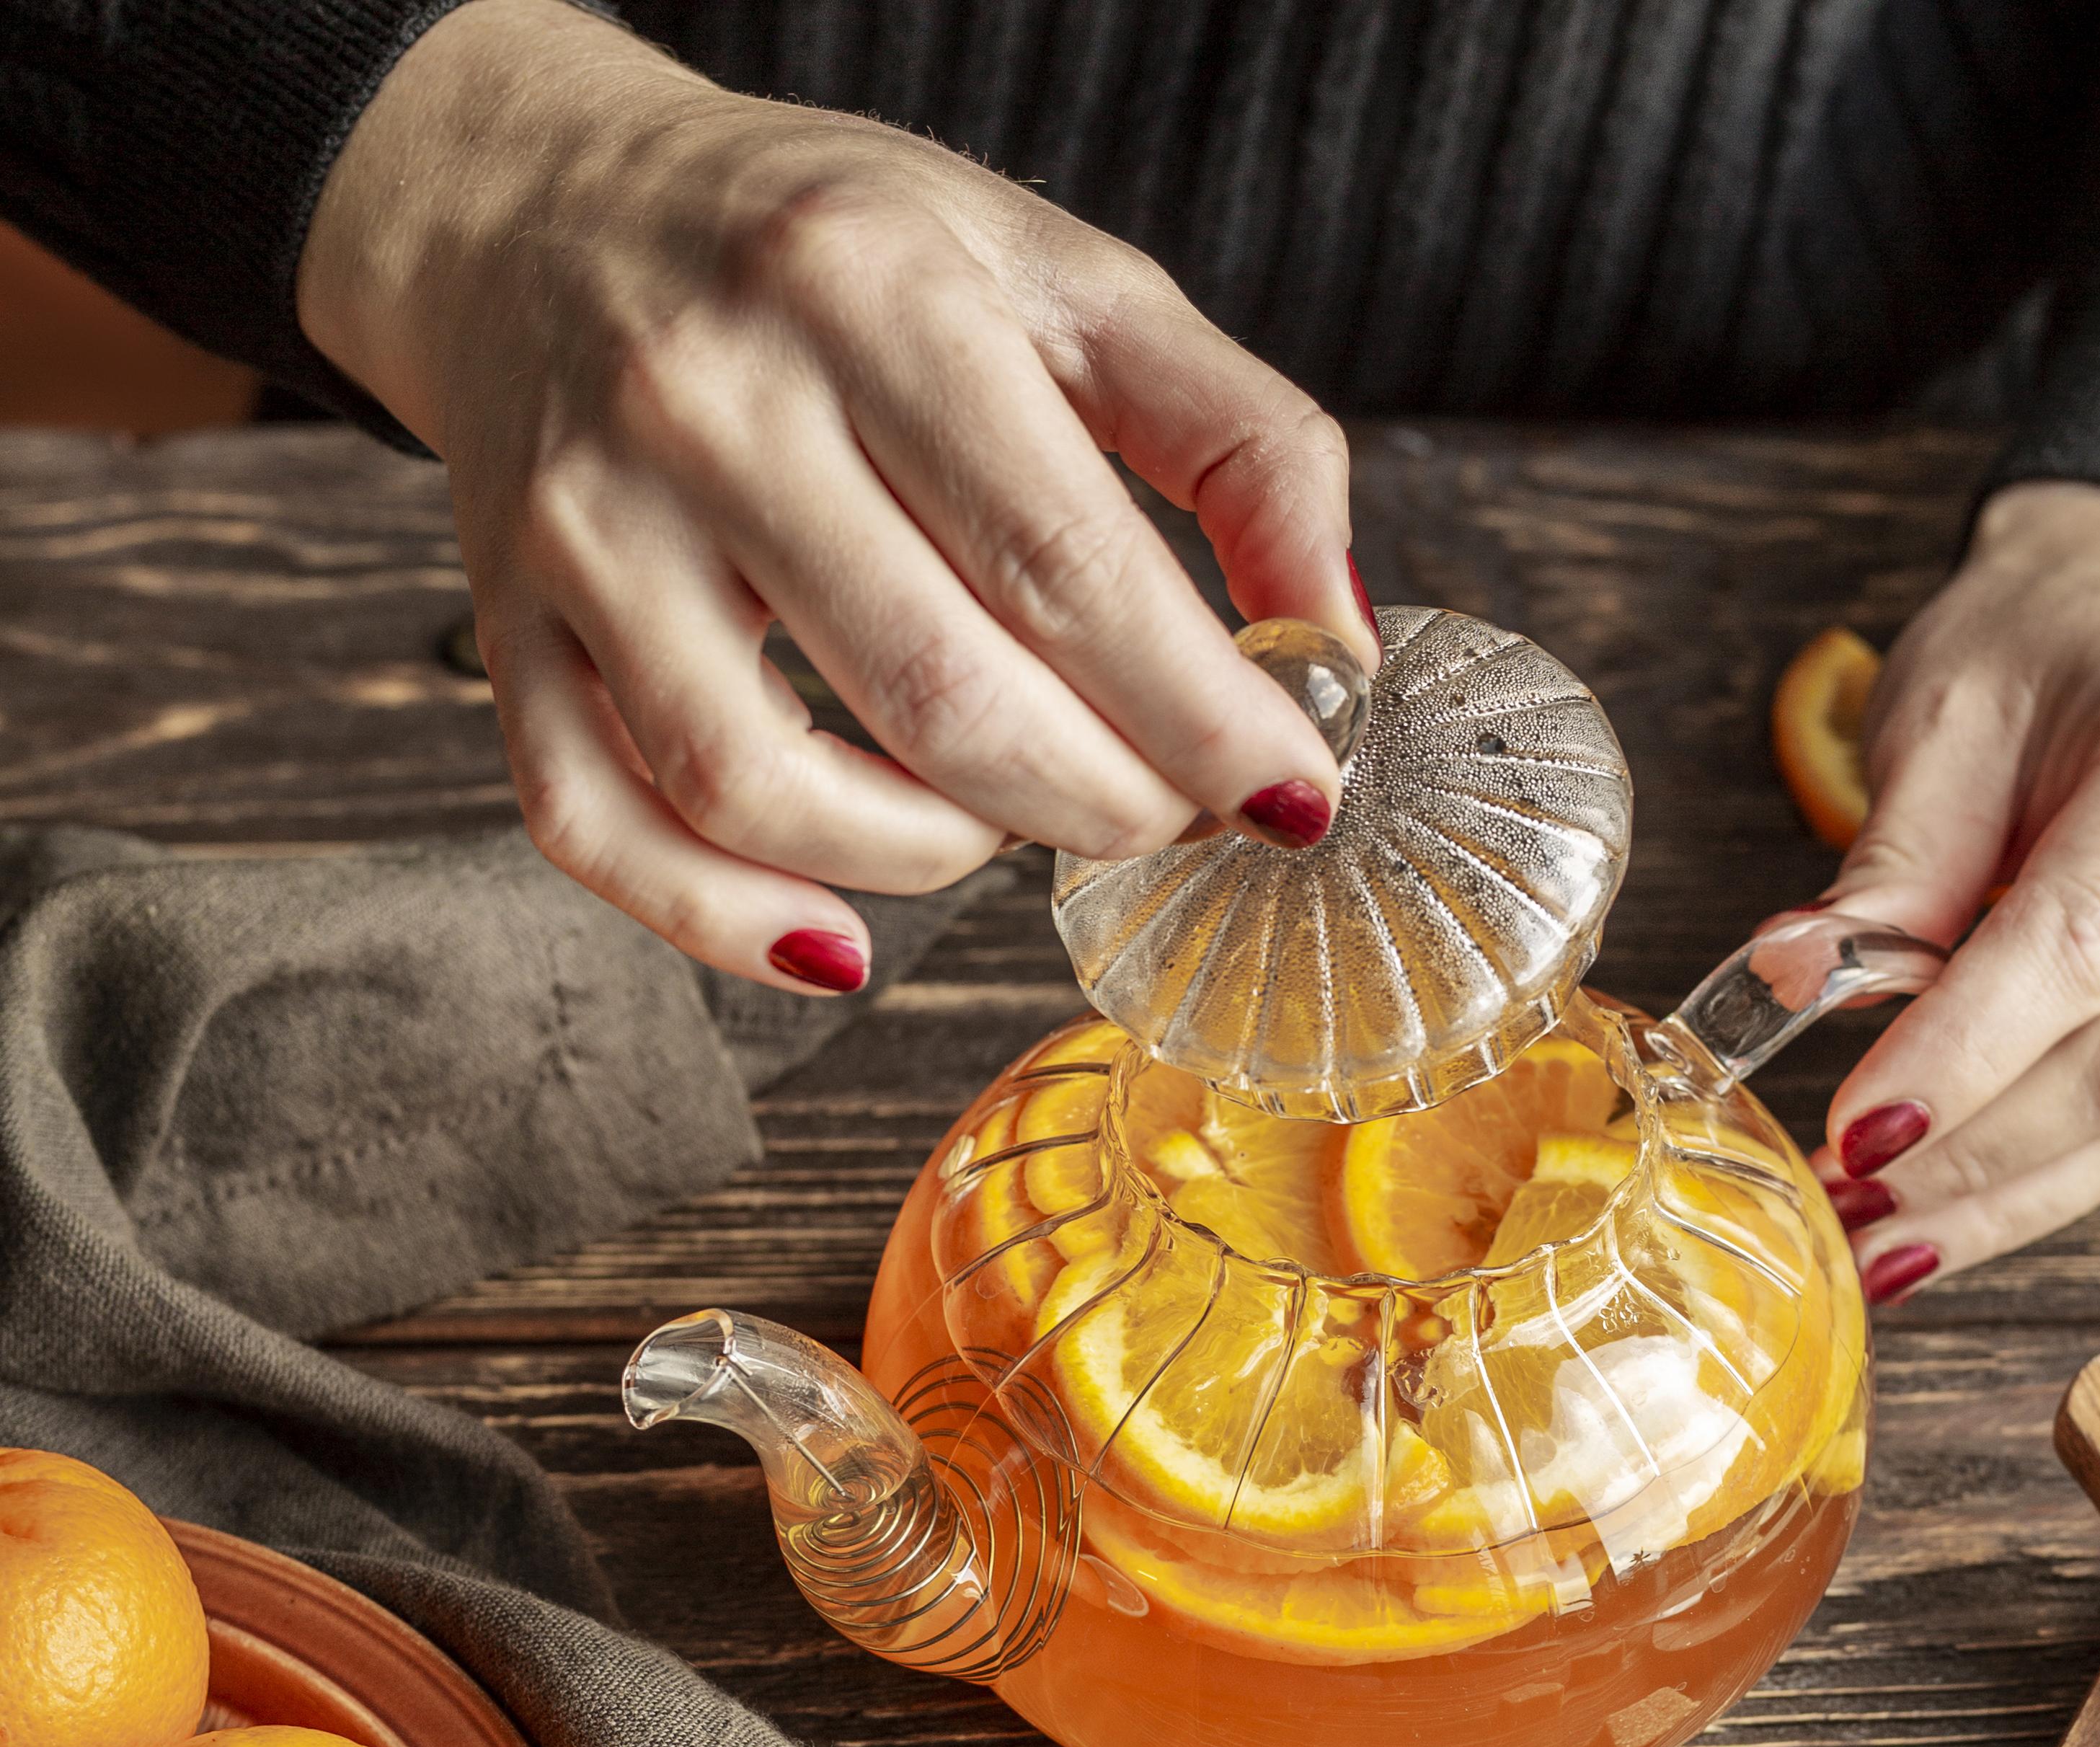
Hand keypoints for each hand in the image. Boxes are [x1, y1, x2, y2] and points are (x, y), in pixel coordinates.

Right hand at [297, 0, 1374, 993]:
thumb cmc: (839, 259)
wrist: (553, 208)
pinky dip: (730, 921)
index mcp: (872, 292)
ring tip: (1005, 819)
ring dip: (933, 864)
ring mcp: (587, 527)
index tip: (1290, 797)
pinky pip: (602, 827)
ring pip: (768, 791)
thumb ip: (1241, 442)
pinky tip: (842, 938)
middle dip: (1100, 805)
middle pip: (941, 700)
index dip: (1202, 720)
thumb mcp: (1067, 284)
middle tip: (1163, 812)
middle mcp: (707, 403)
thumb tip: (1343, 640)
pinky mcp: (509, 625)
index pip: (1069, 568)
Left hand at [1804, 482, 2099, 1299]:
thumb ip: (1887, 866)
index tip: (1851, 1131)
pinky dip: (2054, 1177)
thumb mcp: (1941, 716)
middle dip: (1978, 1155)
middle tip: (1846, 1206)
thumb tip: (1791, 983)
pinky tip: (1953, 1213)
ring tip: (1882, 1242)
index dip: (1964, 1055)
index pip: (2085, 940)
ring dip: (2012, 1200)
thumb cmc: (2039, 650)